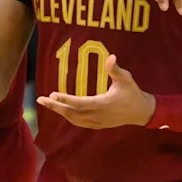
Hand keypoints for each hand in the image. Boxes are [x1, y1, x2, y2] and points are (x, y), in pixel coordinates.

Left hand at [36, 54, 155, 128]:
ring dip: (59, 111)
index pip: (79, 103)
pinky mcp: (97, 125)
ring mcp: (97, 122)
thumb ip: (115, 69)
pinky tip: (61, 109)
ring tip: (47, 102)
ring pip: (73, 119)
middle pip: (71, 113)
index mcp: (102, 104)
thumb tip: (110, 56)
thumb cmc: (133, 93)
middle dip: (55, 106)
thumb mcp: (126, 79)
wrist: (142, 112)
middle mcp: (97, 116)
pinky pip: (78, 122)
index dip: (65, 99)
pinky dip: (68, 116)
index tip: (52, 94)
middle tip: (40, 99)